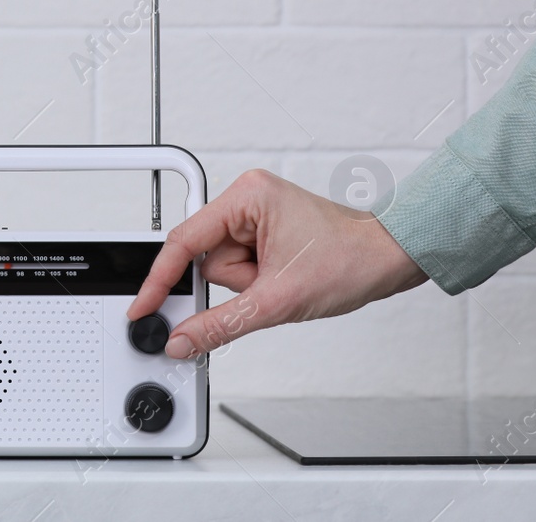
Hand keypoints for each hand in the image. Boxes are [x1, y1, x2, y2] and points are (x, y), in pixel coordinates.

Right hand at [126, 169, 428, 358]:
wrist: (391, 260)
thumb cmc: (350, 260)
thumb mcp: (278, 300)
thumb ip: (220, 323)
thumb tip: (182, 338)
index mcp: (245, 197)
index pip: (184, 242)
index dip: (160, 279)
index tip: (143, 306)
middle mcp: (246, 199)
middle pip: (206, 258)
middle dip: (236, 283)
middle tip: (265, 290)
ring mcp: (256, 215)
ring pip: (223, 267)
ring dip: (249, 286)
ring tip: (284, 283)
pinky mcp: (265, 231)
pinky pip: (239, 267)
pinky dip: (256, 282)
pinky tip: (284, 280)